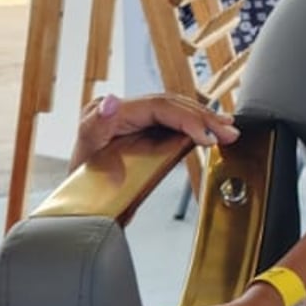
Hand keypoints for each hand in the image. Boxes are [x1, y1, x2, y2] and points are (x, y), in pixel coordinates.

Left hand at [70, 91, 237, 167]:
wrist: (76, 203)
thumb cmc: (78, 183)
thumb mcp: (84, 156)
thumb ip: (96, 126)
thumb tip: (110, 102)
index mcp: (111, 113)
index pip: (159, 107)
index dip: (187, 118)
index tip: (208, 136)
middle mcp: (122, 110)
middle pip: (172, 105)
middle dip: (204, 117)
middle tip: (229, 132)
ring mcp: (132, 119)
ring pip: (175, 110)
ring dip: (204, 119)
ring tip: (228, 128)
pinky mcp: (141, 130)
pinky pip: (171, 121)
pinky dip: (193, 125)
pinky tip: (210, 129)